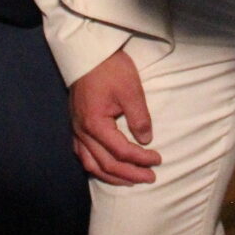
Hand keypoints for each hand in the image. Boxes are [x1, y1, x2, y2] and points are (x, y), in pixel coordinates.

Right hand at [70, 48, 161, 184]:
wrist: (88, 53)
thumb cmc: (110, 69)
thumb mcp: (131, 90)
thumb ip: (139, 118)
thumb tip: (146, 140)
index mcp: (95, 123)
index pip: (121, 151)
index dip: (141, 159)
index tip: (158, 159)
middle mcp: (82, 132)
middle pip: (106, 164)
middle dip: (130, 174)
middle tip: (150, 177)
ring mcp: (76, 130)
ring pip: (91, 165)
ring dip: (112, 176)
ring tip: (131, 181)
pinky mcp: (76, 126)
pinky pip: (83, 155)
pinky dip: (97, 167)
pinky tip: (107, 169)